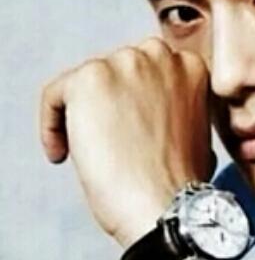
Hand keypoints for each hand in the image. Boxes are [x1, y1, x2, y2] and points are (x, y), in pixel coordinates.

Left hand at [40, 37, 213, 247]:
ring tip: (89, 152)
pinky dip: (52, 124)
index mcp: (190, 65)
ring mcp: (126, 63)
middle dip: (111, 103)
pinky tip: (64, 154)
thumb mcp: (196, 126)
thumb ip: (175, 103)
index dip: (135, 102)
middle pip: (117, 70)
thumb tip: (147, 111)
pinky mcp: (90, 78)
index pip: (149, 70)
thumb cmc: (182, 179)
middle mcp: (160, 55)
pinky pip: (56, 94)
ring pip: (86, 82)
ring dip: (82, 114)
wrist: (168, 203)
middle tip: (109, 140)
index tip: (130, 130)